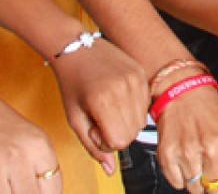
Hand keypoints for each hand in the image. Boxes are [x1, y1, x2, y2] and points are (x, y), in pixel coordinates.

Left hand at [51, 38, 147, 174]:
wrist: (77, 48)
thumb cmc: (72, 84)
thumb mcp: (74, 118)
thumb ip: (92, 146)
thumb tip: (110, 170)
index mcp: (103, 101)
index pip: (119, 142)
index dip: (105, 142)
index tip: (94, 129)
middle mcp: (124, 89)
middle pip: (132, 134)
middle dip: (116, 134)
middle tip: (100, 119)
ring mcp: (136, 79)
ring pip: (141, 121)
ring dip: (126, 122)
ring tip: (109, 108)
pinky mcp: (142, 73)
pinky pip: (145, 105)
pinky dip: (133, 108)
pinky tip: (118, 98)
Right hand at [155, 86, 217, 192]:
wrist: (184, 91)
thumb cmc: (209, 109)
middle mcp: (212, 151)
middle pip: (215, 190)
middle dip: (214, 183)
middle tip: (211, 169)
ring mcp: (189, 154)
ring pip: (195, 188)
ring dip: (197, 180)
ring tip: (197, 160)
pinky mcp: (169, 156)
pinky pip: (177, 183)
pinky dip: (181, 176)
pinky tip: (185, 159)